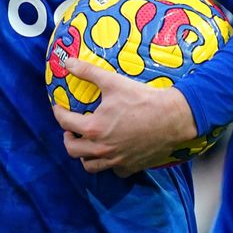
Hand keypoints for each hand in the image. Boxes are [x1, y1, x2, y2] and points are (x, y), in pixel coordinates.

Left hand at [50, 57, 199, 176]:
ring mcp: (116, 160)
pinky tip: (111, 153)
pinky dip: (109, 164)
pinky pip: (114, 171)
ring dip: (84, 155)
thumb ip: (88, 72)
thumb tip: (67, 61)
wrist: (174, 117)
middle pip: (72, 149)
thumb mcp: (113, 82)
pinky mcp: (132, 166)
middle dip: (68, 138)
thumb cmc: (143, 99)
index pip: (64, 122)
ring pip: (90, 165)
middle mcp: (101, 148)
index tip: (59, 108)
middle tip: (72, 129)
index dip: (58, 112)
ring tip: (87, 142)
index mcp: (93, 128)